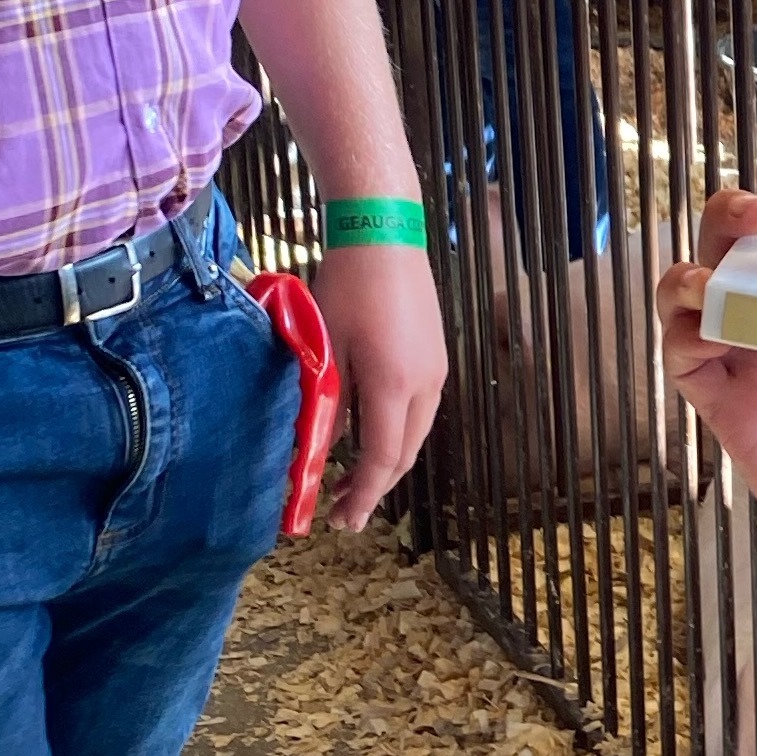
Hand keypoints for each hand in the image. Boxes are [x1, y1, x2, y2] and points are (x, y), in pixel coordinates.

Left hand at [308, 241, 448, 531]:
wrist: (385, 235)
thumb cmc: (348, 286)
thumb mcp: (326, 348)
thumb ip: (327, 402)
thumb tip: (319, 448)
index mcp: (395, 385)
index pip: (384, 458)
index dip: (364, 494)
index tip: (341, 520)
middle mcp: (426, 385)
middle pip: (407, 453)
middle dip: (377, 485)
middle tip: (343, 507)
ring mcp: (437, 371)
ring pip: (416, 433)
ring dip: (389, 460)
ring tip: (354, 474)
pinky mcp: (436, 357)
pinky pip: (420, 410)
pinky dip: (397, 432)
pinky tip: (372, 430)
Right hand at [655, 187, 756, 582]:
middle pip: (741, 251)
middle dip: (731, 219)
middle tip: (750, 213)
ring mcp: (754, 359)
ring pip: (696, 295)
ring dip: (690, 274)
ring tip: (709, 277)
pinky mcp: (728, 402)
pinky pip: (685, 360)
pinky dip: (682, 338)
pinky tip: (701, 330)